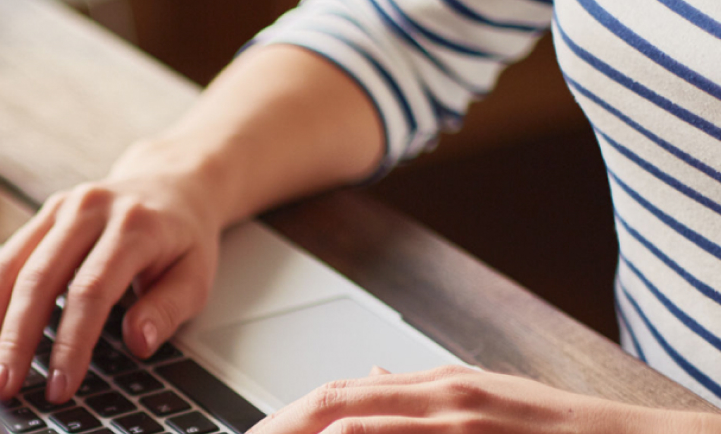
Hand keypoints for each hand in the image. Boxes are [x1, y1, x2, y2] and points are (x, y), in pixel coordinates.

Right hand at [0, 152, 227, 402]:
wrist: (171, 182)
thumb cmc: (183, 238)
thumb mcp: (197, 275)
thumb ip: (168, 309)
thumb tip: (138, 342)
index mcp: (133, 225)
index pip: (92, 290)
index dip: (71, 342)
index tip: (60, 384)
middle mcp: (87, 210)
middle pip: (38, 279)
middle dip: (14, 339)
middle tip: (1, 385)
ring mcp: (58, 210)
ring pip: (8, 267)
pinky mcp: (39, 218)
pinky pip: (0, 260)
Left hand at [249, 366, 714, 432]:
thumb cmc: (549, 427)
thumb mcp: (482, 396)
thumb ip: (420, 392)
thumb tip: (368, 379)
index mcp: (434, 385)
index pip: (340, 396)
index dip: (291, 415)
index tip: (256, 433)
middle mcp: (437, 400)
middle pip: (337, 407)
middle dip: (286, 425)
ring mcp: (456, 426)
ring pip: (364, 428)